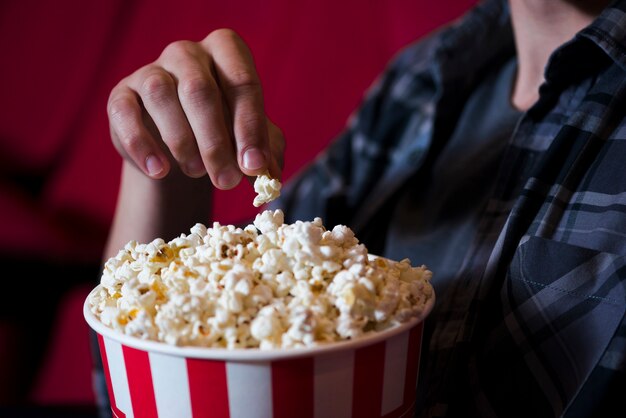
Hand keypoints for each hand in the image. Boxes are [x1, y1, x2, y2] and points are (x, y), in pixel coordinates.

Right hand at [107, 29, 283, 189]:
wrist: (177, 146)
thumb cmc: (223, 133)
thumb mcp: (249, 140)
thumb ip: (265, 152)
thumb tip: (270, 174)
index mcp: (227, 52)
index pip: (242, 82)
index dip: (250, 127)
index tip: (255, 166)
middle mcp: (188, 53)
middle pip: (200, 90)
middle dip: (216, 142)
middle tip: (227, 182)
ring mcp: (151, 71)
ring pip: (162, 96)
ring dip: (182, 142)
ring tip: (196, 173)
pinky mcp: (121, 95)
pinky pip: (125, 113)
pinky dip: (141, 144)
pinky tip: (159, 171)